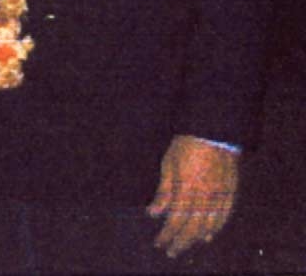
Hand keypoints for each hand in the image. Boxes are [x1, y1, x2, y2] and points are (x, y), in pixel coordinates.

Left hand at [147, 134, 238, 258]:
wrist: (213, 131)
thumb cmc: (186, 144)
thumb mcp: (168, 163)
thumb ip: (163, 191)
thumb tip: (154, 213)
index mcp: (186, 187)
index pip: (176, 220)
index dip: (167, 234)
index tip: (159, 242)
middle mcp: (204, 195)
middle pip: (192, 227)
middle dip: (180, 241)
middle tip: (171, 251)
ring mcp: (219, 194)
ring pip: (208, 225)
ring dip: (196, 238)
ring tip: (185, 245)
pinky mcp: (230, 192)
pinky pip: (223, 216)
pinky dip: (215, 228)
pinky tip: (208, 236)